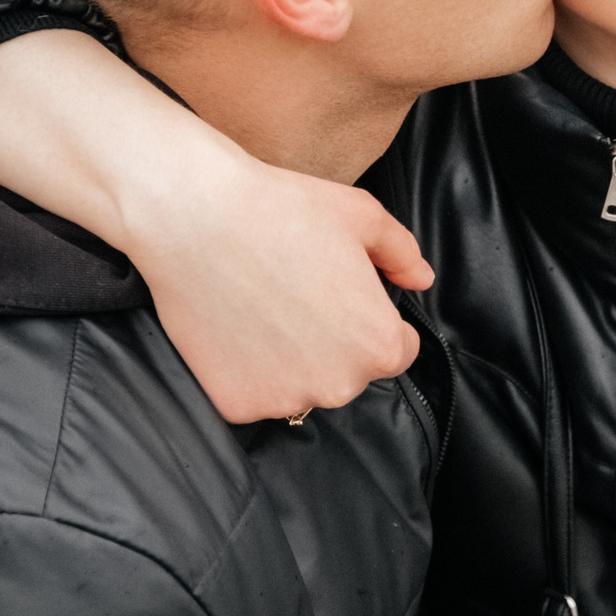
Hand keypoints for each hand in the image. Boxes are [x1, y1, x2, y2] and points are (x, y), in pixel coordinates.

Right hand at [119, 133, 431, 420]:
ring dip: (290, 362)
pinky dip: (246, 372)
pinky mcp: (236, 406)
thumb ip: (403, 253)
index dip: (372, 322)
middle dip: (332, 344)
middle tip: (296, 295)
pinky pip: (254, 395)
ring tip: (263, 308)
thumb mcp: (363, 216)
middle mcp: (339, 385)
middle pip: (348, 373)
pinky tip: (234, 326)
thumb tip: (421, 279)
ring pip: (301, 387)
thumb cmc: (281, 209)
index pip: (396, 352)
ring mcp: (284, 400)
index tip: (342, 300)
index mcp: (379, 345)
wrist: (195, 215)